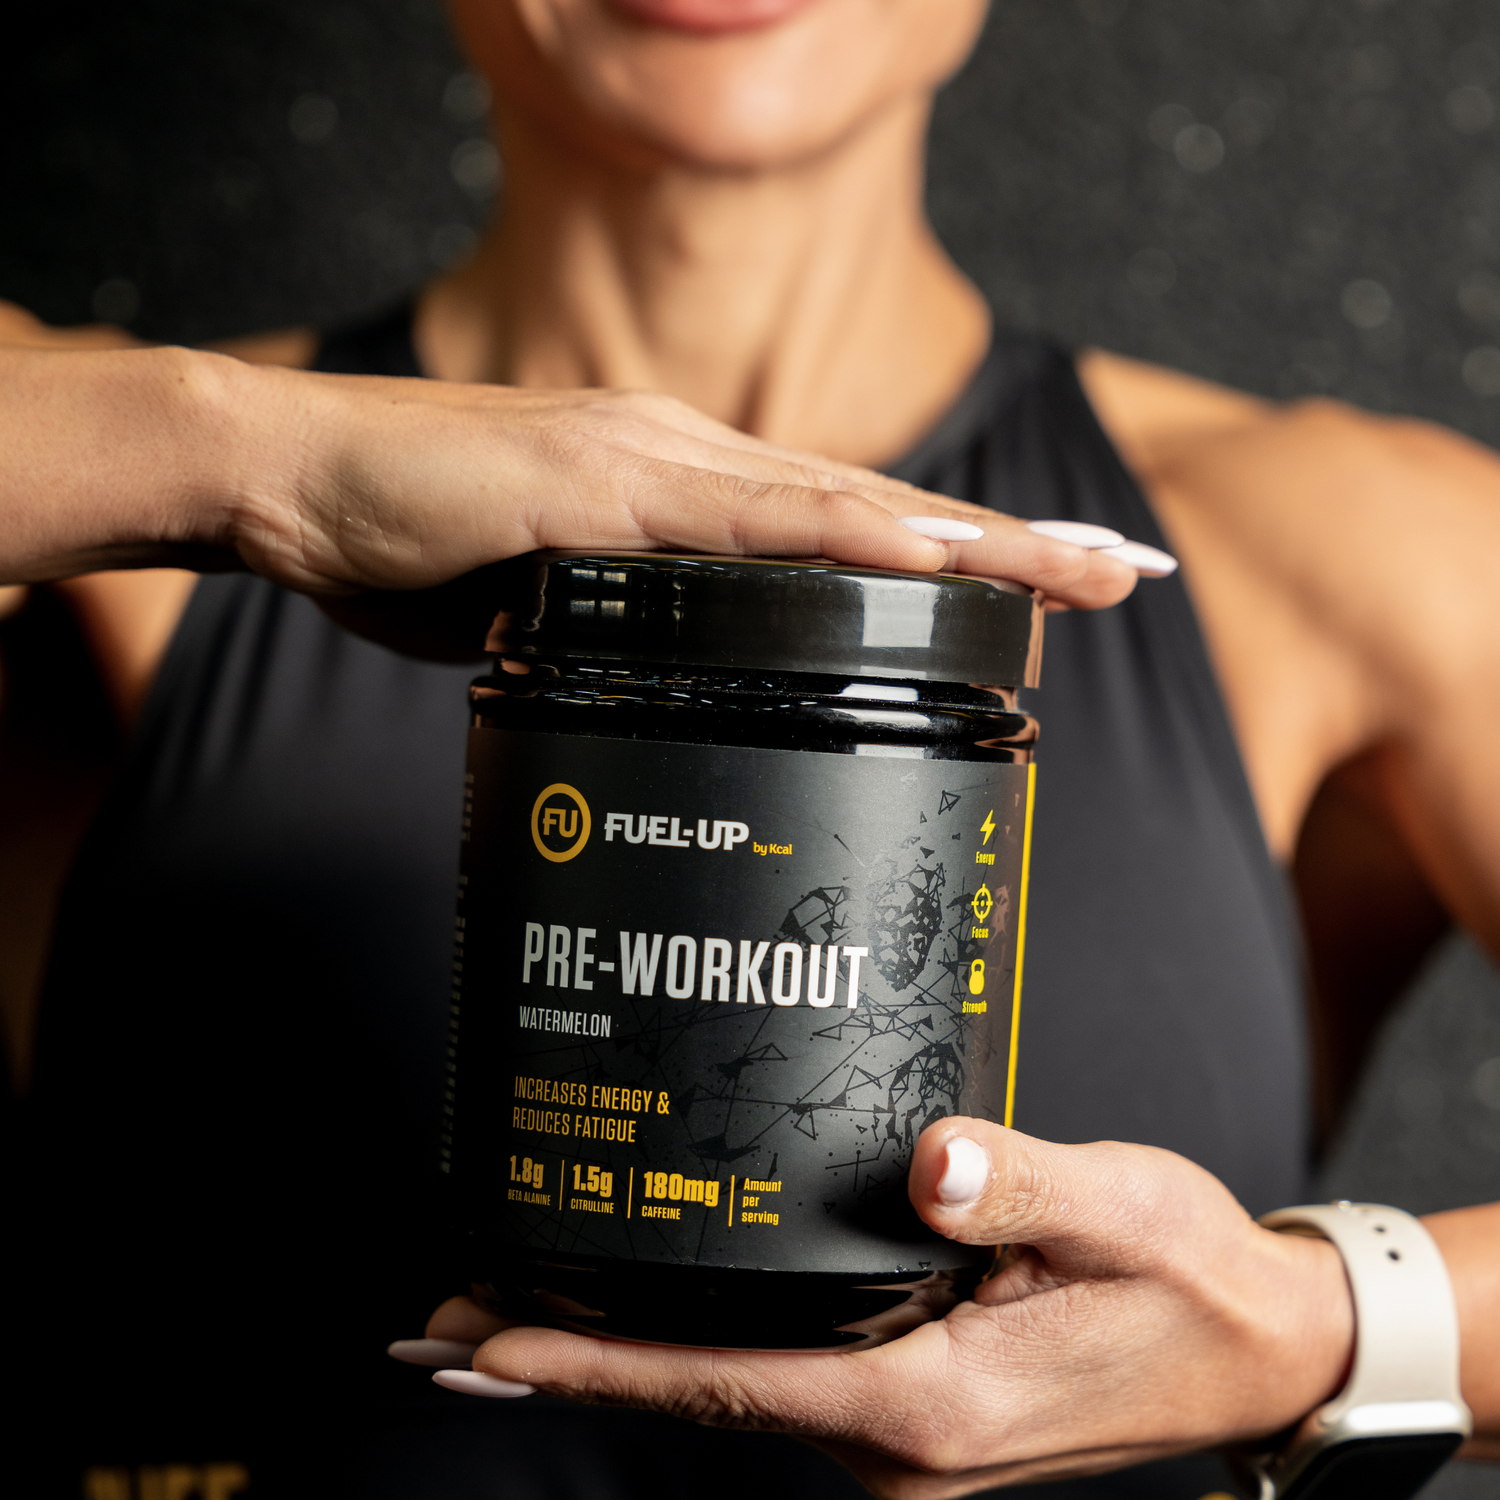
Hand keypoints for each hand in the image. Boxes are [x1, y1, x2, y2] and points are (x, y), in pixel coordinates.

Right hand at [1, 305, 1149, 616]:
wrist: (291, 477)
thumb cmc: (411, 541)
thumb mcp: (547, 603)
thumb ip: (624, 629)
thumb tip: (671, 681)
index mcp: (684, 496)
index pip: (844, 529)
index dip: (953, 557)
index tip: (1050, 586)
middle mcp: (689, 463)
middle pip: (876, 506)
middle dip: (1007, 545)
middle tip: (1120, 568)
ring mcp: (651, 463)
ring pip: (838, 502)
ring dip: (963, 537)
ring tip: (1074, 567)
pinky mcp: (595, 483)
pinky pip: (740, 516)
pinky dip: (838, 535)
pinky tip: (923, 552)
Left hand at [407, 1119, 1354, 1496]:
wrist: (1249, 1354)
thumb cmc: (1186, 1282)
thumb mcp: (1118, 1209)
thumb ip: (1017, 1179)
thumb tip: (928, 1161)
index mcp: (930, 1405)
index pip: (726, 1383)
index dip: (594, 1364)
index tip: (485, 1345)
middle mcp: (896, 1443)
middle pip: (697, 1397)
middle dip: (564, 1364)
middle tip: (438, 1324)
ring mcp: (898, 1438)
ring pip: (725, 1394)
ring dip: (614, 1359)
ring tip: (504, 1316)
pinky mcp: (909, 1408)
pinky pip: (771, 1380)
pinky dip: (686, 1357)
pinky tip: (647, 1320)